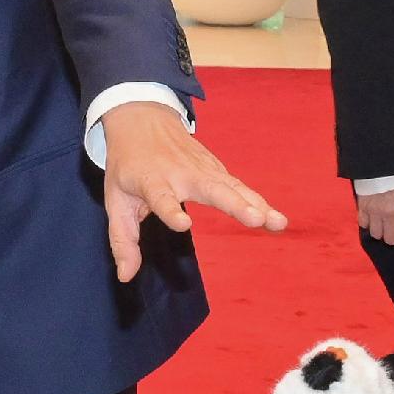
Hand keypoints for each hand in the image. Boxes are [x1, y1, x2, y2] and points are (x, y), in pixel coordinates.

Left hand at [99, 101, 285, 282]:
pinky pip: (239, 187)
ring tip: (277, 223)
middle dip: (234, 204)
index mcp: (150, 180)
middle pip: (210, 188)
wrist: (142, 117)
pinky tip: (276, 219)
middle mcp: (180, 172)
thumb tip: (126, 276)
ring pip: (232, 186)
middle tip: (255, 219)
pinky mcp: (216, 168)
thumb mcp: (115, 200)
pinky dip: (258, 201)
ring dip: (256, 204)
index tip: (183, 224)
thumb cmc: (127, 166)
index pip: (161, 197)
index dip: (171, 210)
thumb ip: (122, 239)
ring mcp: (202, 168)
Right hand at [356, 175, 393, 249]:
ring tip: (383, 225)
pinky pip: (363, 223)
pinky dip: (368, 223)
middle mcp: (390, 215)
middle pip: (390, 239)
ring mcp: (374, 211)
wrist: (386, 159)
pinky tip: (372, 219)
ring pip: (376, 234)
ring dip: (381, 231)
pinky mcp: (362, 206)